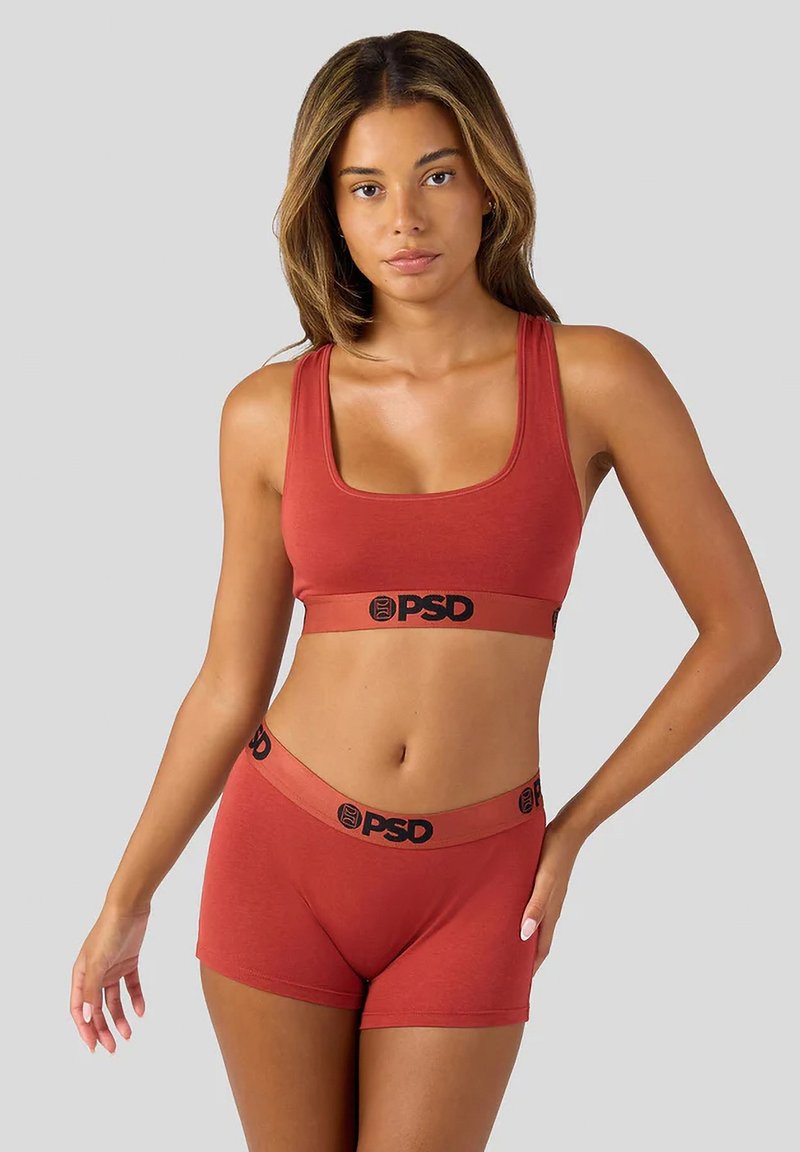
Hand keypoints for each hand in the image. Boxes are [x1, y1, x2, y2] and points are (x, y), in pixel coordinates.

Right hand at [70, 902, 150, 1053]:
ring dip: (120, 1018)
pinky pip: (131, 986)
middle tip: (114, 1048)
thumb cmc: (108, 931)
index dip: (85, 1030)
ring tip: (129, 1034)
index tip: (94, 1047)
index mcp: (81, 975)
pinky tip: (141, 1011)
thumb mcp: (98, 962)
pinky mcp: (129, 962)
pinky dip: (136, 999)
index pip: (79, 1009)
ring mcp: (112, 968)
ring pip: (114, 1001)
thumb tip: (87, 1017)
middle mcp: (95, 974)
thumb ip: (92, 990)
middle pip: (97, 1009)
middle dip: (103, 1030)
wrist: (130, 906)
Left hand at [519, 818, 583, 977]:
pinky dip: (524, 920)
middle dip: (525, 960)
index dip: (530, 969)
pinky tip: (513, 915)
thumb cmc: (553, 854)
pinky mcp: (545, 884)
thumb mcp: (544, 881)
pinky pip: (534, 910)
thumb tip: (524, 935)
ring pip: (535, 927)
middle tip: (508, 975)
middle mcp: (550, 909)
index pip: (540, 950)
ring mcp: (549, 897)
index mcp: (550, 913)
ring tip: (508, 951)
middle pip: (538, 942)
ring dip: (524, 942)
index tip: (518, 987)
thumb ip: (535, 906)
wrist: (568, 830)